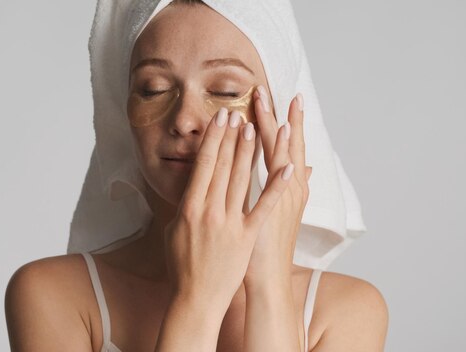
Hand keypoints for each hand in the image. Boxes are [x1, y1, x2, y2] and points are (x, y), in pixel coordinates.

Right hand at [163, 107, 293, 309]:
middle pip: (224, 165)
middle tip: (240, 111)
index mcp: (189, 207)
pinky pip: (264, 207)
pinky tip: (290, 165)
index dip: (213, 138)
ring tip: (258, 125)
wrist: (195, 298)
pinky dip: (277, 185)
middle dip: (233, 136)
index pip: (205, 164)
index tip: (221, 118)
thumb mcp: (175, 231)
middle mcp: (209, 211)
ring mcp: (229, 223)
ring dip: (252, 150)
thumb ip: (184, 205)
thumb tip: (191, 184)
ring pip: (244, 179)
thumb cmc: (183, 265)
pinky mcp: (247, 236)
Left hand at [243, 86, 312, 284]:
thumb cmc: (269, 248)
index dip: (287, 121)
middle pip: (285, 143)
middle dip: (278, 114)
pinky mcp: (275, 207)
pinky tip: (280, 131)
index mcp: (290, 188)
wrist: (269, 278)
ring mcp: (285, 196)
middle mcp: (291, 188)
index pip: (287, 148)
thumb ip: (290, 187)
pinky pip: (276, 174)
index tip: (285, 96)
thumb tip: (304, 168)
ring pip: (280, 152)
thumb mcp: (282, 213)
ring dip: (274, 122)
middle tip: (269, 87)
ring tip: (265, 97)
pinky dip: (280, 152)